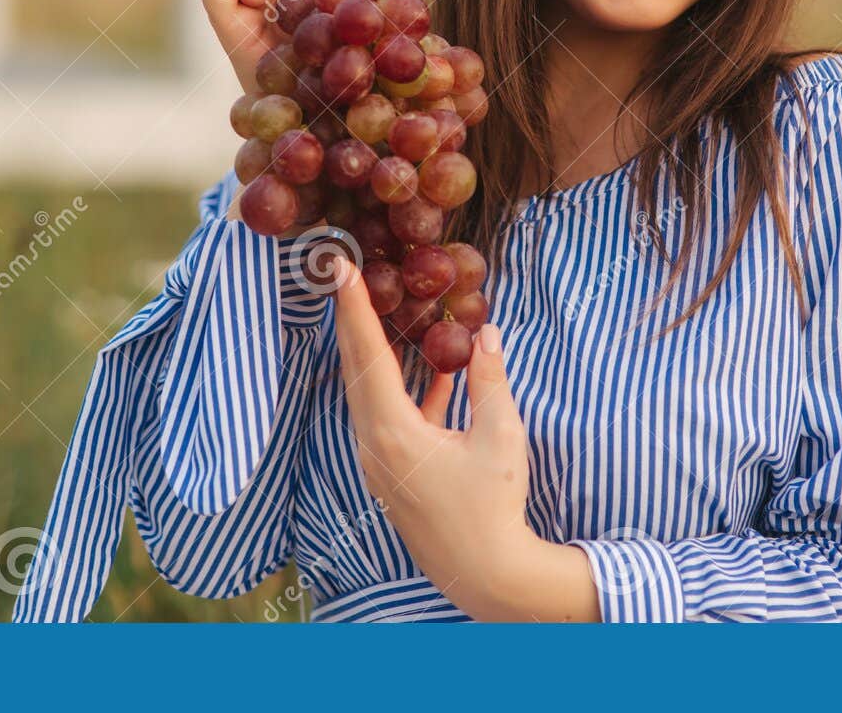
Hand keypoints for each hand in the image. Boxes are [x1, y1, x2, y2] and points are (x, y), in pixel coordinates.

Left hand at [329, 257, 600, 620]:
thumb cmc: (494, 505)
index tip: (341, 268)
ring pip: (369, 392)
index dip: (354, 308)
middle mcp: (373, 444)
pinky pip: (387, 415)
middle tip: (346, 274)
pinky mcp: (391, 472)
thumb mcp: (500, 435)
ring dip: (376, 351)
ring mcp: (378, 461)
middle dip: (352, 319)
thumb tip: (485, 333)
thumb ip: (489, 381)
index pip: (367, 356)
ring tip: (383, 310)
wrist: (485, 573)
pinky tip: (433, 370)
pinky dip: (402, 386)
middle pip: (355, 369)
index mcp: (392, 432)